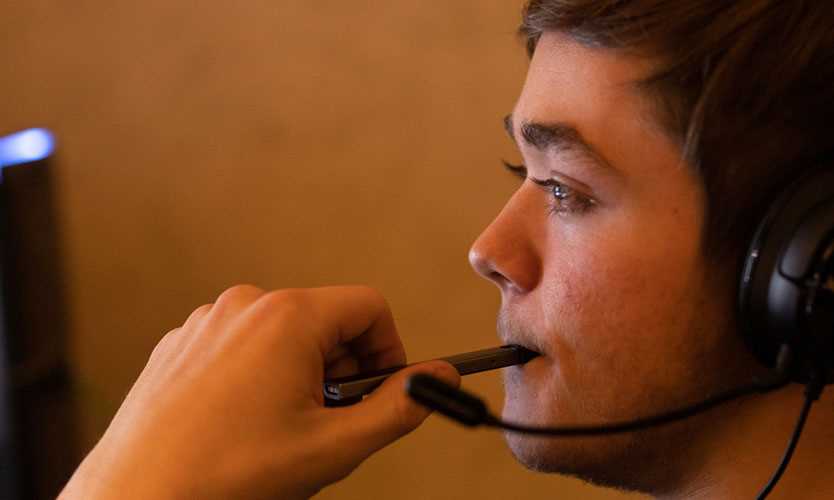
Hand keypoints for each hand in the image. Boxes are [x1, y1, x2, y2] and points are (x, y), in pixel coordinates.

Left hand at [59, 285, 459, 499]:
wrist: (137, 498)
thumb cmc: (225, 474)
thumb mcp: (334, 446)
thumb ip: (400, 407)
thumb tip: (440, 378)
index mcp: (288, 318)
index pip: (370, 307)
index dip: (389, 351)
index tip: (379, 392)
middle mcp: (246, 306)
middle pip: (327, 320)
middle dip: (342, 368)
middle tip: (328, 420)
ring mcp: (208, 322)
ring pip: (283, 334)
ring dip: (300, 373)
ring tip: (281, 426)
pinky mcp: (182, 343)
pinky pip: (242, 344)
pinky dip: (258, 375)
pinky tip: (244, 421)